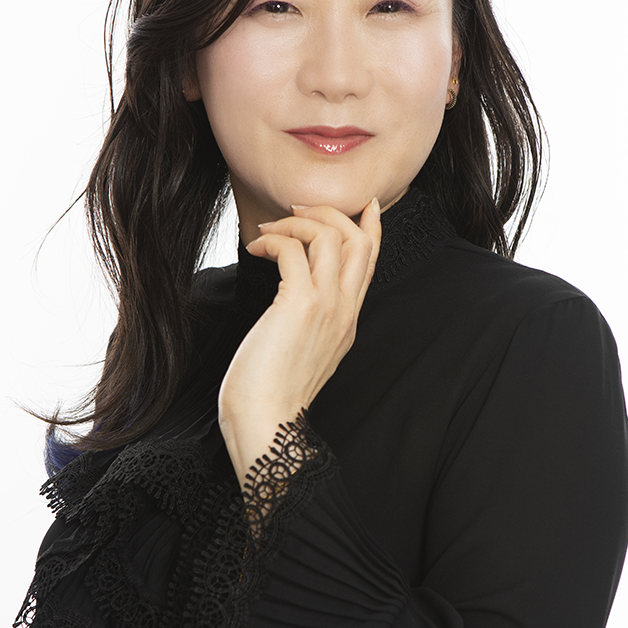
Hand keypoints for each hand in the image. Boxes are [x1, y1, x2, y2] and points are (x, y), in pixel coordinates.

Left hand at [219, 198, 381, 490]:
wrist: (267, 423)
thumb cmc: (271, 393)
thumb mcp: (301, 350)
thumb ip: (308, 323)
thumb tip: (289, 300)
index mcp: (347, 320)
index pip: (370, 261)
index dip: (370, 226)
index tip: (363, 203)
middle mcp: (344, 310)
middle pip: (359, 240)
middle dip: (330, 213)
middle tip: (296, 209)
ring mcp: (326, 308)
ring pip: (331, 237)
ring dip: (297, 222)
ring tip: (269, 231)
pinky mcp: (299, 305)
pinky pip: (295, 251)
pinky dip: (275, 239)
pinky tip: (257, 249)